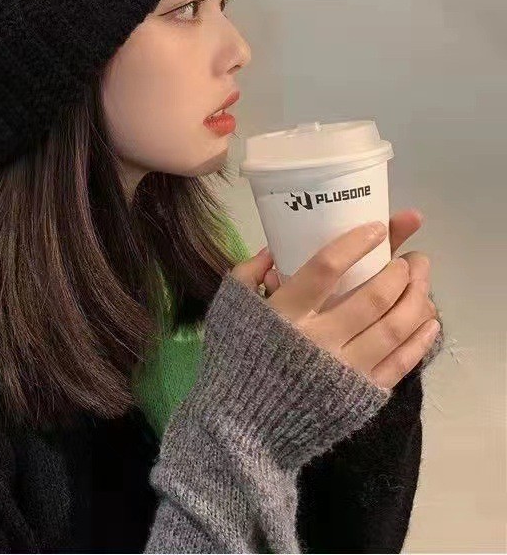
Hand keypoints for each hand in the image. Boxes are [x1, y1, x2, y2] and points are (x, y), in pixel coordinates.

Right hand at [229, 210, 439, 389]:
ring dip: (417, 297)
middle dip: (400, 270)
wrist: (243, 429)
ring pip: (395, 326)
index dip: (356, 244)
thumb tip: (273, 250)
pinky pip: (401, 362)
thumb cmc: (234, 363)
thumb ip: (246, 274)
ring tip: (422, 281)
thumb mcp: (227, 310)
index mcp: (284, 312)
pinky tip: (429, 319)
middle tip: (410, 257)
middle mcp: (319, 339)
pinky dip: (420, 338)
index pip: (327, 266)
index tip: (378, 228)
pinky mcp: (361, 394)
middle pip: (373, 296)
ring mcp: (344, 369)